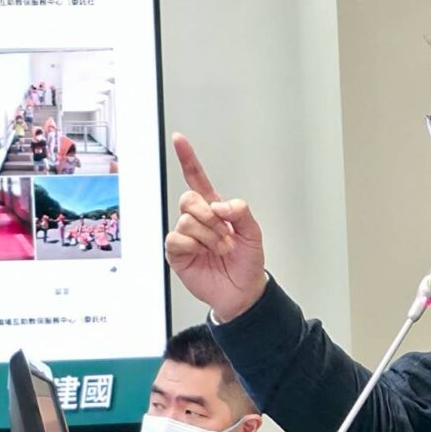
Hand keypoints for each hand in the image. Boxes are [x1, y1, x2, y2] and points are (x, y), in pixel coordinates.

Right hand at [164, 133, 266, 321]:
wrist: (242, 291)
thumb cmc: (246, 262)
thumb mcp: (254, 233)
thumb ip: (241, 212)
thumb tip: (219, 204)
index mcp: (215, 209)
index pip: (197, 179)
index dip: (188, 159)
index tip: (179, 140)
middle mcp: (198, 220)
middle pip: (189, 199)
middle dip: (209, 215)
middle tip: (225, 233)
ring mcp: (186, 236)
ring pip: (186, 220)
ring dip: (209, 236)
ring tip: (220, 249)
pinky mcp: (177, 252)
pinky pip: (177, 239)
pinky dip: (194, 246)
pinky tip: (203, 254)